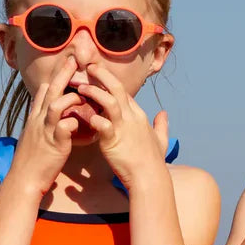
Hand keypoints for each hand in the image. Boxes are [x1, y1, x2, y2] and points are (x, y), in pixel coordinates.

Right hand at [9, 56, 80, 194]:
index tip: (66, 62)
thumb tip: (52, 113)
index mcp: (35, 118)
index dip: (55, 76)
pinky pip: (64, 127)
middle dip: (62, 74)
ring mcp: (46, 131)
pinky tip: (83, 123)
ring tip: (83, 96)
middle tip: (74, 59)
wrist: (24, 180)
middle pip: (51, 91)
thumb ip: (44, 122)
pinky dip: (74, 122)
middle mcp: (39, 121)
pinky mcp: (54, 144)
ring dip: (71, 98)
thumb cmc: (33, 159)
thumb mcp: (36, 135)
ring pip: (56, 106)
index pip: (44, 91)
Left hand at [77, 63, 166, 187]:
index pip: (124, 92)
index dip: (111, 81)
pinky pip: (102, 124)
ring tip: (80, 87)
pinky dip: (93, 118)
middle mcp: (131, 117)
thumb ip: (162, 125)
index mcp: (139, 115)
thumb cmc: (153, 160)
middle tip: (89, 66)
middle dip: (103, 75)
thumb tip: (164, 113)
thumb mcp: (161, 139)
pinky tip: (83, 115)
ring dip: (94, 92)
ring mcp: (123, 127)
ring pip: (109, 101)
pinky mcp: (114, 140)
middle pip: (117, 88)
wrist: (150, 177)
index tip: (99, 74)